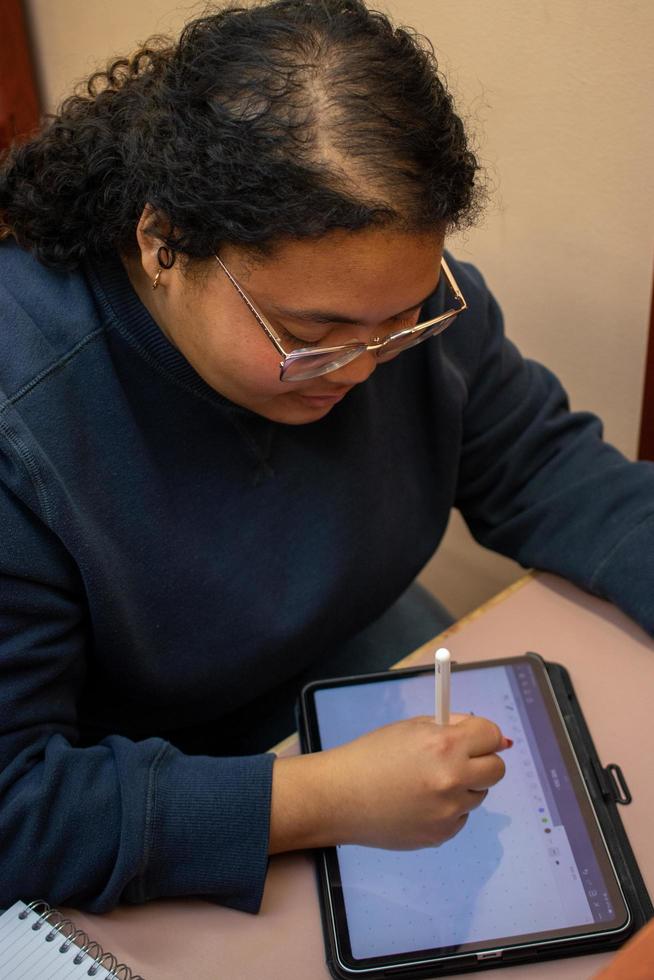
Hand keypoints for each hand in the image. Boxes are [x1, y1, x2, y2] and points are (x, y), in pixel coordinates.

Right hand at [269, 713, 510, 852]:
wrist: (341, 796)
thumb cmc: (372, 755)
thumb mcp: (411, 728)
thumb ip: (450, 728)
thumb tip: (489, 736)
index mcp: (444, 745)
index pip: (491, 735)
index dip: (484, 734)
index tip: (476, 737)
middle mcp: (452, 779)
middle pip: (497, 769)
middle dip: (483, 761)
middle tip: (460, 759)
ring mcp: (448, 811)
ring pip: (478, 794)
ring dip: (463, 786)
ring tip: (427, 783)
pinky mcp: (441, 835)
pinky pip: (460, 817)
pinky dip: (447, 809)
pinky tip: (418, 803)